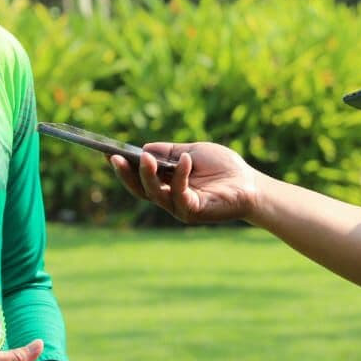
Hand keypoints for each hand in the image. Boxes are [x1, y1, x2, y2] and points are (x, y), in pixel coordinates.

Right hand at [109, 141, 260, 223]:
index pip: (141, 179)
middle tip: (116, 158)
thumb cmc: (224, 168)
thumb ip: (169, 151)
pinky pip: (180, 194)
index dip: (125, 169)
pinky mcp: (194, 212)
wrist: (250, 184)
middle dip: (127, 175)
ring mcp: (180, 207)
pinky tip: (185, 160)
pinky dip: (181, 176)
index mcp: (168, 184)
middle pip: (141, 190)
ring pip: (155, 194)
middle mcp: (170, 199)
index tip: (109, 154)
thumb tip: (144, 149)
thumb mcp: (192, 151)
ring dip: (148, 175)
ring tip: (146, 158)